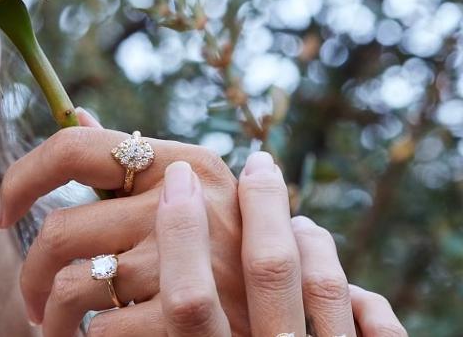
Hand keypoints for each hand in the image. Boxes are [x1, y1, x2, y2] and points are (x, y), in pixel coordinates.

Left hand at [0, 109, 249, 334]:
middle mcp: (187, 205)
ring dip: (51, 316)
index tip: (3, 213)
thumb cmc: (231, 263)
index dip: (21, 178)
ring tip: (55, 327)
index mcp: (185, 164)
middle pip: (59, 229)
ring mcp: (189, 265)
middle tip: (31, 298)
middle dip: (31, 274)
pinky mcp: (185, 321)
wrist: (290, 327)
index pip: (74, 148)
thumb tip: (77, 112)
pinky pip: (98, 330)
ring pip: (70, 286)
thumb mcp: (198, 202)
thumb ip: (133, 165)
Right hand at [151, 153, 407, 335]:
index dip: (181, 233)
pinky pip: (379, 328)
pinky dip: (367, 303)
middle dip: (263, 204)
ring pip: (327, 288)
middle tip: (260, 162)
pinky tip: (353, 291)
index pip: (189, 302)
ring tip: (300, 222)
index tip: (180, 177)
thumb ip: (174, 319)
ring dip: (313, 242)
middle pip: (270, 269)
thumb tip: (102, 283)